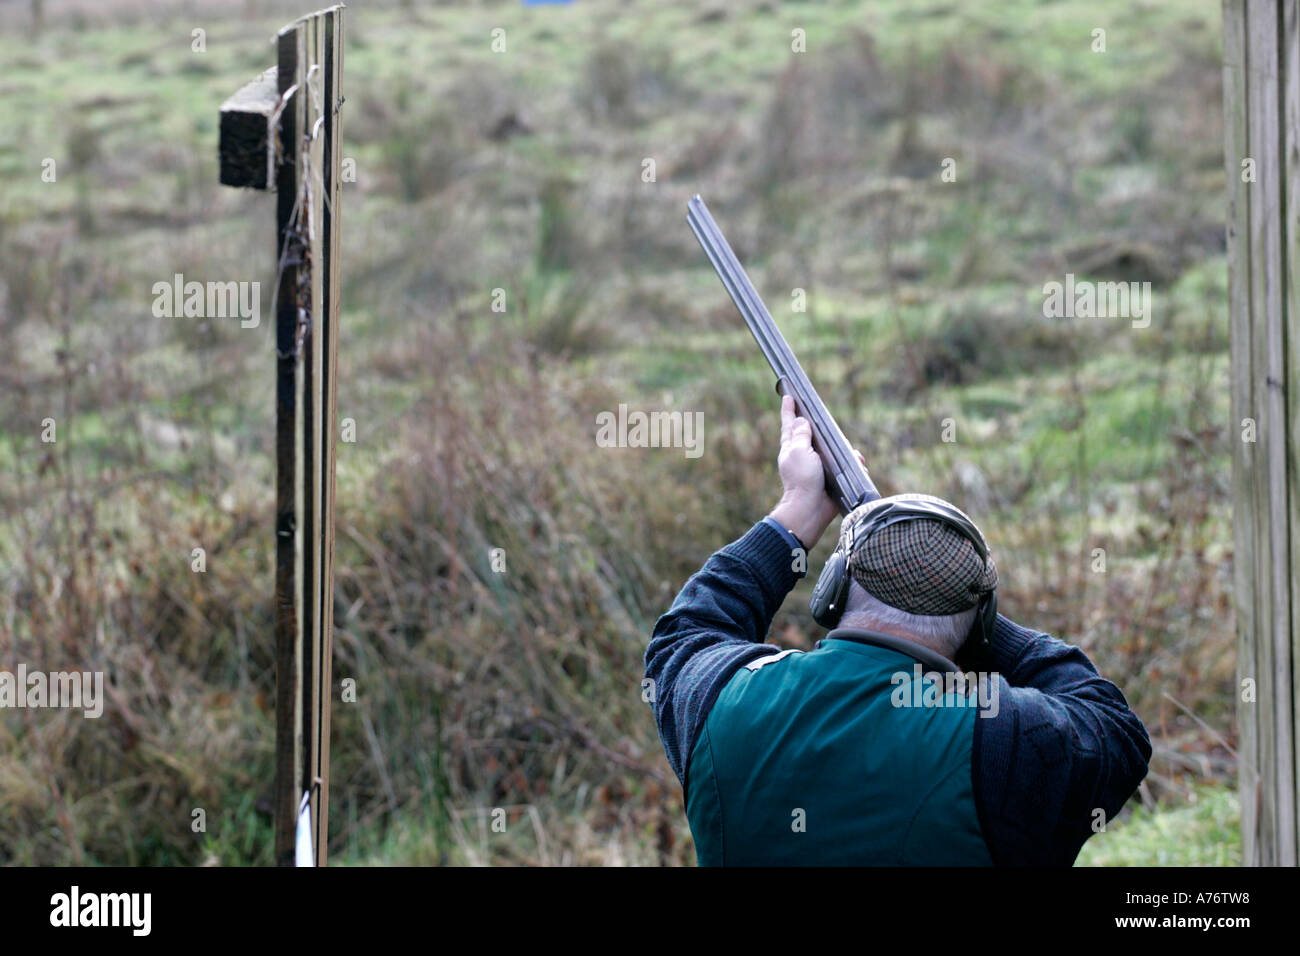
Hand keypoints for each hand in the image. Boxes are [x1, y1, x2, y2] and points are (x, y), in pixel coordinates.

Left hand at [767, 394, 841, 549]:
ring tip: (853, 455)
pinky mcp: (831, 477)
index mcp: (792, 447)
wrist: (811, 509)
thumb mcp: (799, 452)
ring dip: (845, 450)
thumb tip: (803, 421)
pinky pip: (846, 465)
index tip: (788, 395)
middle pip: (814, 434)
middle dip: (825, 430)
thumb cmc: (802, 479)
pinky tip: (859, 464)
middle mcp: (804, 455)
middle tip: (831, 429)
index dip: (789, 409)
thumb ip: (801, 435)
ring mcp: (818, 466)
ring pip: (834, 449)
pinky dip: (853, 464)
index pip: (790, 423)